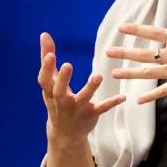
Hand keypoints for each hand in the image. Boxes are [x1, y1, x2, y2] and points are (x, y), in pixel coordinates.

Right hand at [37, 32, 124, 146]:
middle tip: (68, 65)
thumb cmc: (57, 99)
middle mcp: (61, 101)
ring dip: (90, 88)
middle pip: (59, 91)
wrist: (65, 133)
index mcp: (50, 91)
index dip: (46, 67)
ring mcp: (76, 109)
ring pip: (83, 98)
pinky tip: (122, 97)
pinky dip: (111, 103)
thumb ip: (47, 57)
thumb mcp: (50, 82)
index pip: (44, 80)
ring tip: (98, 76)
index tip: (50, 54)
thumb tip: (44, 34)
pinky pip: (101, 108)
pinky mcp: (90, 114)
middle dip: (63, 79)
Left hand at [107, 0, 166, 103]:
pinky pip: (163, 92)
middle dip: (125, 53)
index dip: (137, 30)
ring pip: (149, 73)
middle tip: (108, 52)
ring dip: (130, 73)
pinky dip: (150, 96)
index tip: (122, 28)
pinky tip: (138, 100)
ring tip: (115, 72)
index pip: (154, 33)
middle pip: (145, 54)